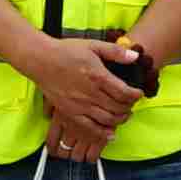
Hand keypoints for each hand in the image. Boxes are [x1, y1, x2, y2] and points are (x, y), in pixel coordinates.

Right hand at [28, 35, 138, 153]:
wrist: (42, 60)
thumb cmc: (67, 51)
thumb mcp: (94, 45)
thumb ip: (116, 52)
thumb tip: (135, 56)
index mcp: (98, 76)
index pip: (124, 92)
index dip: (135, 95)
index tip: (138, 94)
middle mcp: (90, 93)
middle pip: (118, 108)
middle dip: (129, 108)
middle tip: (132, 104)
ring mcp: (79, 105)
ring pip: (107, 119)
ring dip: (120, 120)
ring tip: (124, 115)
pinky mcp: (70, 112)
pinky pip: (89, 128)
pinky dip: (102, 133)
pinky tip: (110, 134)